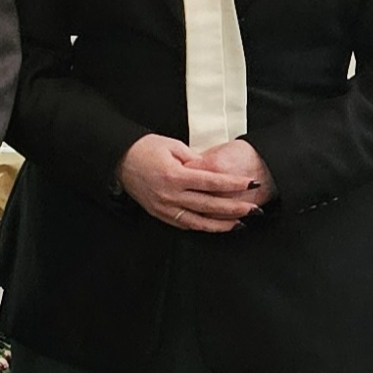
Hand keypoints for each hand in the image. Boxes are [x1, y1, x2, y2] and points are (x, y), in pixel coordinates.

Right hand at [116, 135, 266, 231]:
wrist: (119, 160)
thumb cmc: (145, 149)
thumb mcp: (173, 146)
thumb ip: (195, 159)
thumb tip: (213, 171)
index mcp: (175, 175)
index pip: (212, 182)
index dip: (233, 184)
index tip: (250, 184)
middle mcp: (170, 195)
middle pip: (209, 206)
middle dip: (234, 208)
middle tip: (253, 208)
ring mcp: (165, 207)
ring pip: (199, 221)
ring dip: (222, 224)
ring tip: (240, 223)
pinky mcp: (160, 214)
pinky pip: (185, 224)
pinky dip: (203, 227)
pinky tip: (216, 226)